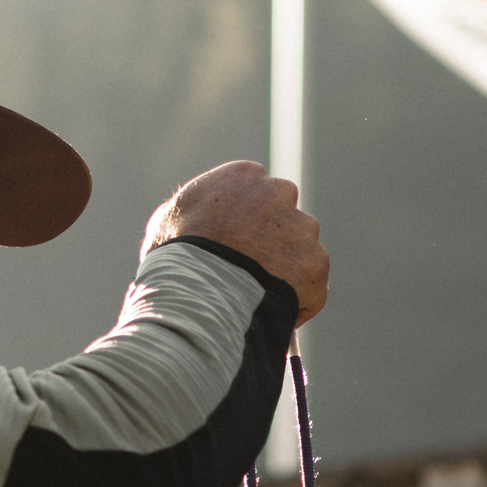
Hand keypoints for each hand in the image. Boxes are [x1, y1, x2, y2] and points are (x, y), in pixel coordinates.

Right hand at [147, 161, 327, 323]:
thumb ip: (195, 210)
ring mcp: (302, 228)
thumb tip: (196, 218)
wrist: (201, 292)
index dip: (248, 220)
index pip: (256, 190)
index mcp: (244, 176)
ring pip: (301, 249)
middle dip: (274, 238)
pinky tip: (270, 310)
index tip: (240, 241)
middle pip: (285, 216)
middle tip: (253, 269)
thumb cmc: (177, 256)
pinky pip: (312, 285)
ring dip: (287, 269)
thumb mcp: (170, 220)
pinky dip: (299, 299)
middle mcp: (280, 193)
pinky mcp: (316, 263)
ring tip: (258, 295)